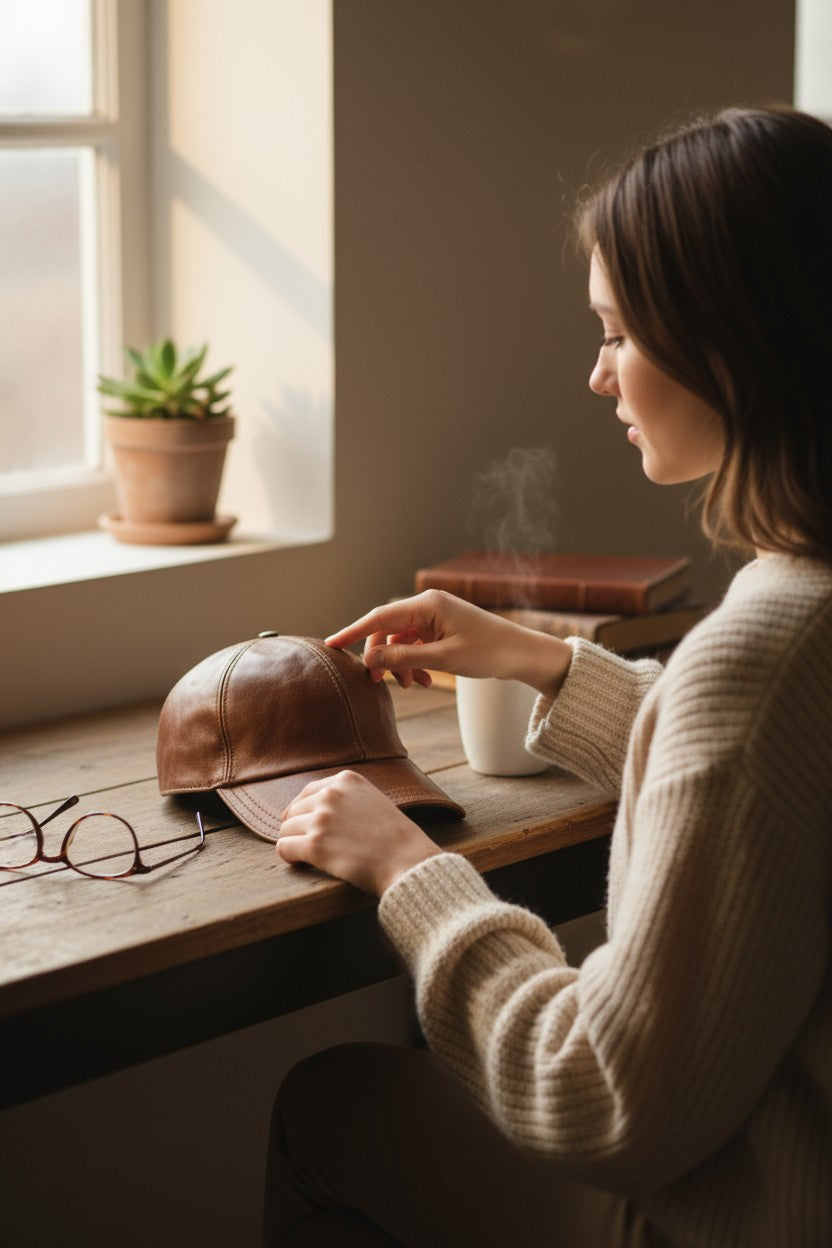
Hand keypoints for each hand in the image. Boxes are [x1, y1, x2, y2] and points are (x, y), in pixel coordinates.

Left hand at [276, 770, 442, 895]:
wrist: (408, 862)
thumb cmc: (395, 838)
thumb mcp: (373, 801)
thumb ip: (346, 798)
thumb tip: (312, 808)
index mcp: (346, 780)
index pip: (307, 791)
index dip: (303, 810)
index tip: (304, 824)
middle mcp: (331, 795)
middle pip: (294, 811)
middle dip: (300, 828)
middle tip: (315, 845)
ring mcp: (322, 819)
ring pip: (286, 830)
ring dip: (296, 843)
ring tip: (312, 856)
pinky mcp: (315, 845)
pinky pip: (284, 848)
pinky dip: (290, 857)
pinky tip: (302, 863)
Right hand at [326, 589, 572, 699]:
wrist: (522, 654)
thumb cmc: (489, 652)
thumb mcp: (443, 659)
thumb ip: (403, 657)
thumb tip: (369, 658)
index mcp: (427, 604)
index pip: (379, 617)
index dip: (353, 632)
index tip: (331, 645)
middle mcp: (427, 606)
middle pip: (386, 630)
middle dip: (381, 657)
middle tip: (379, 682)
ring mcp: (434, 618)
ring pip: (399, 641)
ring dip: (399, 664)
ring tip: (410, 686)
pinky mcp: (440, 630)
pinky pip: (414, 646)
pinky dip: (412, 664)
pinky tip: (420, 681)